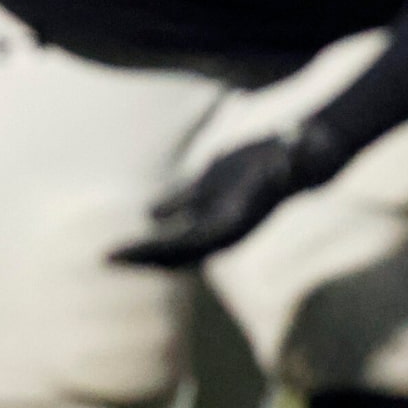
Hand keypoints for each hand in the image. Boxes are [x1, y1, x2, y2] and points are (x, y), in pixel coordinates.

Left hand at [114, 120, 355, 269]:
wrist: (304, 149)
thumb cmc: (300, 154)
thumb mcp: (294, 158)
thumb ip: (289, 162)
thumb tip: (288, 158)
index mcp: (233, 224)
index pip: (187, 246)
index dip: (156, 252)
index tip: (127, 254)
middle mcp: (221, 224)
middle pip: (175, 249)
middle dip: (142, 256)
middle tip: (103, 259)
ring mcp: (214, 209)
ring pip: (172, 234)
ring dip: (144, 245)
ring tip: (108, 255)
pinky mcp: (210, 189)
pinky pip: (178, 206)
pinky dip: (158, 212)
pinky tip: (138, 215)